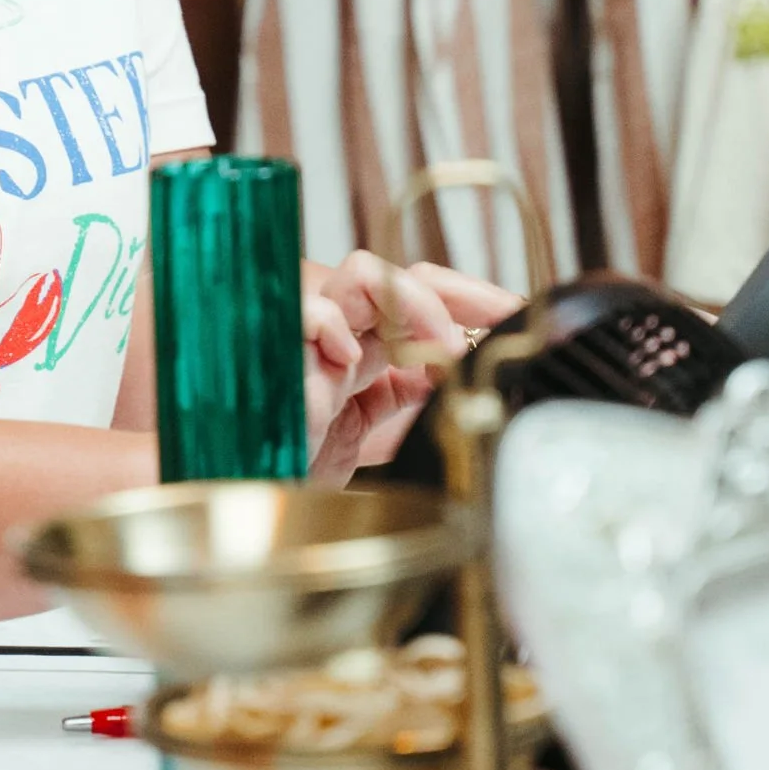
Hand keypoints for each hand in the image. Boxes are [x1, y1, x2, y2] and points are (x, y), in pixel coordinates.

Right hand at [299, 253, 515, 485]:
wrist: (247, 496)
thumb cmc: (292, 464)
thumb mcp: (367, 432)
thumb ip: (401, 396)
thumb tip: (451, 372)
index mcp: (363, 348)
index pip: (423, 297)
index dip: (474, 300)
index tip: (521, 316)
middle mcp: (340, 334)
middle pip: (403, 275)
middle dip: (463, 292)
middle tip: (503, 320)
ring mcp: (311, 341)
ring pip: (361, 273)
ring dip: (414, 301)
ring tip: (441, 348)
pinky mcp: (280, 357)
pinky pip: (306, 311)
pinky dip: (335, 323)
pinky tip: (354, 361)